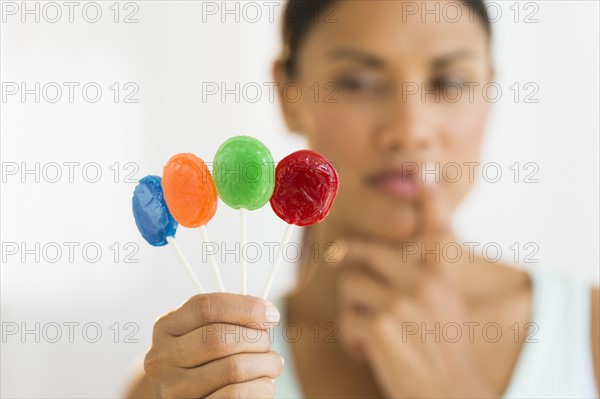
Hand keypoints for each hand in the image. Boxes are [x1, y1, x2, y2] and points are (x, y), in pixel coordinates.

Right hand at [144, 293, 283, 397]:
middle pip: (221, 338)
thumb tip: (266, 314)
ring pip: (233, 369)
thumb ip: (225, 319)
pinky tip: (263, 384)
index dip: (245, 307)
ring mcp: (173, 389)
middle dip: (257, 339)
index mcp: (166, 327)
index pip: (206, 307)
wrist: (179, 397)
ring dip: (265, 364)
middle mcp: (162, 358)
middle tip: (268, 345)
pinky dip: (261, 388)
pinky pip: (235, 396)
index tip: (271, 314)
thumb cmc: (200, 360)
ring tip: (272, 365)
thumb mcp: (200, 333)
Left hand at [334, 181, 494, 397]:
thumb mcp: (442, 309)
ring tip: (372, 332)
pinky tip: (371, 352)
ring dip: (353, 311)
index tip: (427, 169)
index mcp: (441, 278)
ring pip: (350, 285)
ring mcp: (402, 303)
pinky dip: (352, 339)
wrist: (451, 395)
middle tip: (337, 258)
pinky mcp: (382, 326)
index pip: (437, 230)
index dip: (432, 199)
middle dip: (349, 261)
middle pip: (366, 253)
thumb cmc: (440, 353)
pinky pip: (346, 320)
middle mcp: (424, 284)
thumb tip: (375, 258)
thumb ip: (420, 280)